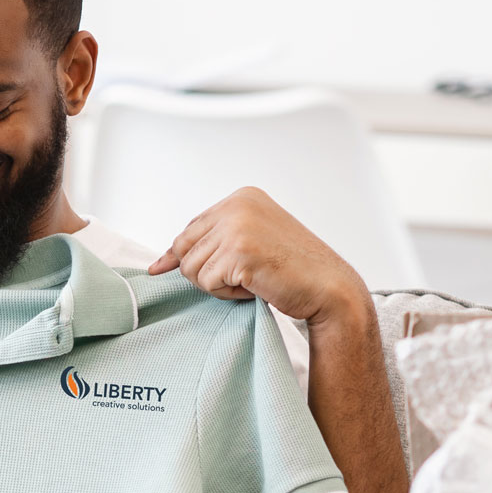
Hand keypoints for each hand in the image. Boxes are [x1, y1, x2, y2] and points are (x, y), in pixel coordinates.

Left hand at [148, 186, 370, 327]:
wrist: (330, 288)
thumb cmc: (295, 270)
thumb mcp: (253, 241)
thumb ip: (215, 241)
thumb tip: (163, 261)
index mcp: (243, 197)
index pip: (192, 227)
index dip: (177, 253)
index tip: (161, 267)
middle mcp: (238, 205)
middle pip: (185, 247)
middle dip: (203, 272)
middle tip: (239, 280)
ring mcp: (237, 226)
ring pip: (192, 268)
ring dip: (216, 285)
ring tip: (251, 281)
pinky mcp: (238, 252)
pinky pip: (206, 283)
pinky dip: (227, 295)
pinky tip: (254, 288)